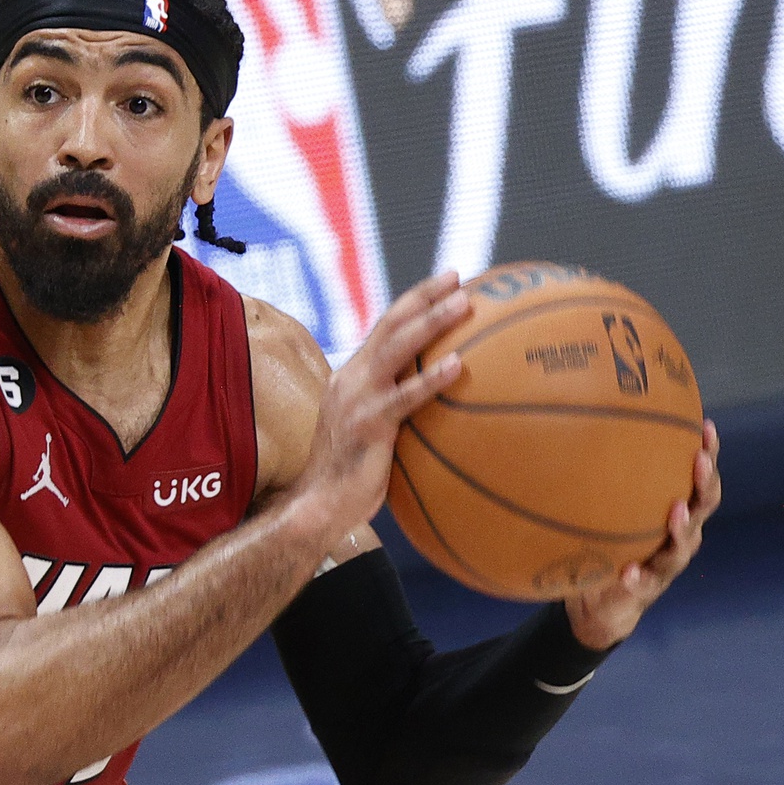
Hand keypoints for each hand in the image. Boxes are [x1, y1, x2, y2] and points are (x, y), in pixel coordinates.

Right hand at [289, 271, 471, 544]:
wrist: (318, 507)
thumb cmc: (351, 479)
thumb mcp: (372, 434)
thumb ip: (395, 412)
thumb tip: (438, 408)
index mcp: (352, 377)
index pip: (385, 328)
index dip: (415, 302)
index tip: (446, 282)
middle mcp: (351, 378)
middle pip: (390, 324)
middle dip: (425, 296)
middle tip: (458, 277)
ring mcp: (356, 399)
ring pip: (396, 348)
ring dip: (432, 321)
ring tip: (465, 304)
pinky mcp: (366, 424)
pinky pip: (404, 396)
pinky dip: (431, 378)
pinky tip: (458, 365)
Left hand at [566, 420, 720, 648]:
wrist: (601, 602)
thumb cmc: (609, 543)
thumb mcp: (611, 509)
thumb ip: (609, 478)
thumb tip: (586, 424)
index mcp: (679, 511)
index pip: (700, 478)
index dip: (709, 453)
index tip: (705, 426)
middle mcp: (681, 536)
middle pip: (704, 507)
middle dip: (705, 482)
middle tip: (700, 460)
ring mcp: (666, 564)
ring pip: (683, 546)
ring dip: (681, 528)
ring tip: (677, 512)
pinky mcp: (646, 590)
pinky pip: (645, 584)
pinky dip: (639, 577)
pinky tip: (629, 572)